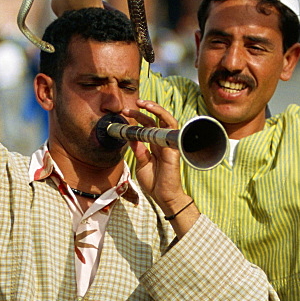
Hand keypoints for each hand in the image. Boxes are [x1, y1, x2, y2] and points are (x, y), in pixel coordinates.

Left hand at [124, 99, 191, 216]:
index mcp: (154, 146)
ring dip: (156, 109)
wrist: (164, 196)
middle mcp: (162, 142)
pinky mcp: (174, 147)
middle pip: (155, 120)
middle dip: (143, 111)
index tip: (125, 113)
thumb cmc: (154, 183)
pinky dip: (164, 119)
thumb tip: (131, 138)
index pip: (147, 127)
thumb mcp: (141, 164)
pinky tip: (155, 113)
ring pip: (166, 120)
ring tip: (144, 104)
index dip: (137, 118)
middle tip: (130, 107)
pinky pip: (172, 129)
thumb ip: (138, 151)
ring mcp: (169, 144)